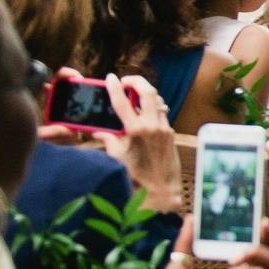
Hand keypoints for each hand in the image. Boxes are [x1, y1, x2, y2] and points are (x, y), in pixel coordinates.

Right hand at [40, 71, 179, 200]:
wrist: (161, 191)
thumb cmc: (136, 177)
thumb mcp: (116, 157)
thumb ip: (107, 139)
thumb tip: (98, 130)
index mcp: (135, 130)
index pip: (122, 101)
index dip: (114, 87)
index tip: (110, 77)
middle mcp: (152, 125)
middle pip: (147, 91)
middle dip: (136, 81)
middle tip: (126, 82)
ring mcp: (164, 128)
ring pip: (157, 100)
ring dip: (146, 94)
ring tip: (135, 96)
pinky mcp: (171, 133)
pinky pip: (163, 113)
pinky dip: (153, 108)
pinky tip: (145, 112)